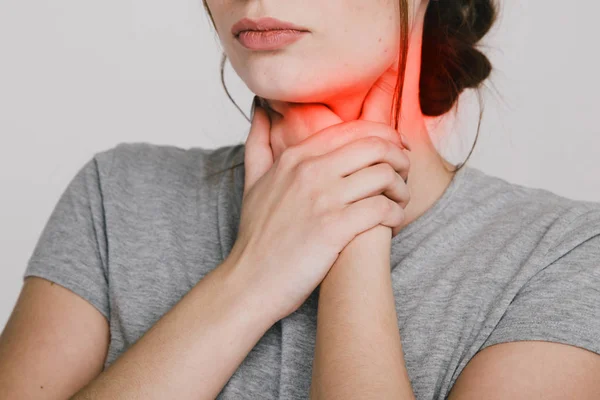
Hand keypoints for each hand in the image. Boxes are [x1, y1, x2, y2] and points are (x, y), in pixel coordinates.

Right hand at [227, 65, 409, 321]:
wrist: (250, 281)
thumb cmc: (256, 236)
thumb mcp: (251, 182)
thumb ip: (258, 142)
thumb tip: (260, 110)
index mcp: (296, 157)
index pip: (353, 130)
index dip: (384, 136)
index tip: (395, 149)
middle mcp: (310, 171)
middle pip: (375, 147)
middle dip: (400, 157)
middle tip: (404, 174)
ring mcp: (323, 199)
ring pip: (384, 175)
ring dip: (401, 188)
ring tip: (399, 201)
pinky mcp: (334, 228)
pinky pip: (382, 208)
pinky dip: (396, 214)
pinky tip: (392, 223)